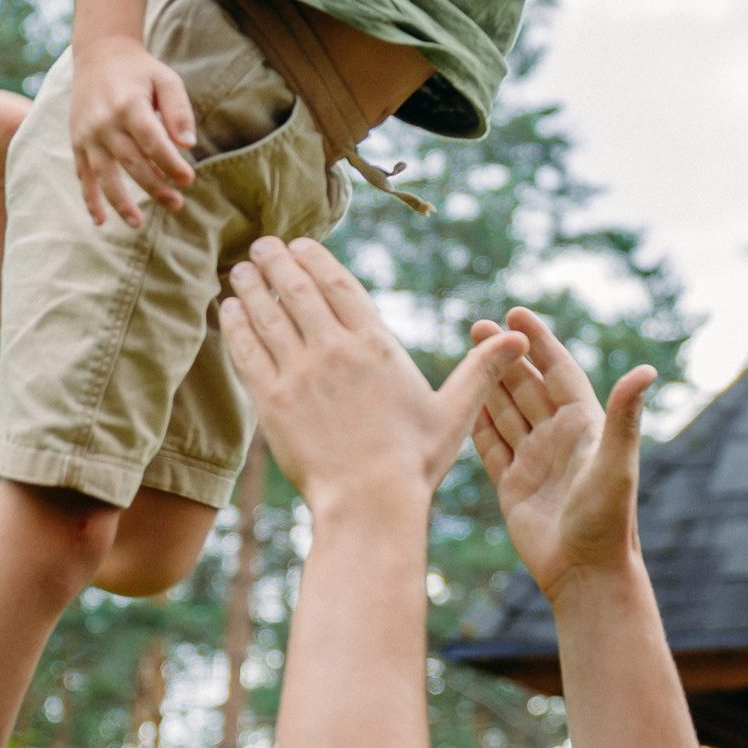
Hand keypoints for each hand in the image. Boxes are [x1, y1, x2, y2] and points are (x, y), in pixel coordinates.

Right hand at [69, 35, 198, 227]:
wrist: (100, 55)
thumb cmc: (141, 71)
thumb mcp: (166, 80)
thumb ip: (179, 111)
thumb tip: (189, 145)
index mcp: (130, 105)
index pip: (153, 142)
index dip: (170, 163)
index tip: (188, 179)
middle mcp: (105, 122)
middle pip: (132, 162)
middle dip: (154, 187)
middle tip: (176, 204)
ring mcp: (88, 134)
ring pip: (104, 174)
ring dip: (120, 201)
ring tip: (137, 222)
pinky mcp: (77, 142)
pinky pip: (82, 175)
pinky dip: (89, 198)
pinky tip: (100, 220)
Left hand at [220, 239, 521, 507]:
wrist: (369, 503)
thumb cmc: (414, 461)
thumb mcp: (455, 412)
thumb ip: (481, 371)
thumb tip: (519, 339)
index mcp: (376, 345)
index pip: (338, 284)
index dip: (315, 258)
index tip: (299, 244)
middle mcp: (334, 350)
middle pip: (297, 289)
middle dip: (276, 262)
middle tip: (262, 246)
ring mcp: (300, 374)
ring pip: (267, 315)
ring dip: (251, 287)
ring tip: (240, 270)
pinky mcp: (272, 401)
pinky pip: (248, 351)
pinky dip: (235, 325)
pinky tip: (228, 309)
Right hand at [470, 307, 652, 598]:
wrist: (586, 575)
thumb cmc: (608, 520)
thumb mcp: (616, 464)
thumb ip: (624, 417)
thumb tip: (647, 371)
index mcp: (584, 426)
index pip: (558, 371)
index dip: (539, 342)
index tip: (517, 313)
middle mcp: (559, 438)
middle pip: (527, 387)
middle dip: (504, 355)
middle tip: (478, 324)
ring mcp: (535, 461)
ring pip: (506, 412)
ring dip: (487, 383)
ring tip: (465, 353)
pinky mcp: (513, 486)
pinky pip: (490, 446)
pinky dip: (476, 423)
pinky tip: (459, 402)